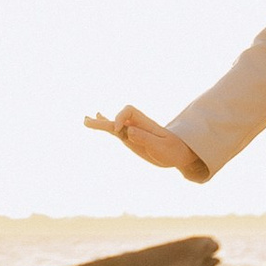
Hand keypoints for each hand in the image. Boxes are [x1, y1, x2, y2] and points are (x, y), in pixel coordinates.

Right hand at [86, 105, 209, 182]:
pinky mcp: (130, 139)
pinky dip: (106, 126)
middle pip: (118, 117)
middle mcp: (137, 125)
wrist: (179, 154)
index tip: (118, 131)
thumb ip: (145, 139)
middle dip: (104, 121)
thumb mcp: (161, 147)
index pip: (129, 112)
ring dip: (100, 123)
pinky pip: (116, 131)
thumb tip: (128, 131)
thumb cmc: (173, 150)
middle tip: (87, 121)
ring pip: (114, 125)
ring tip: (85, 121)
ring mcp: (133, 131)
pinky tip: (97, 119)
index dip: (120, 118)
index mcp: (146, 123)